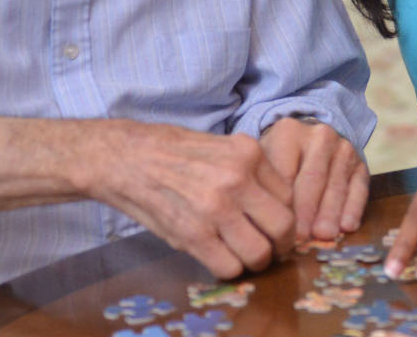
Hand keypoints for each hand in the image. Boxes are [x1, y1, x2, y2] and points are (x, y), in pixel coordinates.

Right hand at [82, 121, 295, 278]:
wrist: (126, 158)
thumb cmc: (172, 152)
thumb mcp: (221, 146)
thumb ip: (252, 171)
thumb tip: (279, 204)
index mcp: (248, 154)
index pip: (289, 196)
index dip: (286, 216)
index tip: (278, 226)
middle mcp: (237, 180)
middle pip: (283, 226)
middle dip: (282, 244)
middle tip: (273, 249)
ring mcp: (215, 209)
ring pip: (259, 252)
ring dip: (257, 261)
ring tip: (247, 258)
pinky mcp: (193, 234)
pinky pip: (228, 266)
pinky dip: (230, 269)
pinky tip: (221, 259)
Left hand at [259, 116, 370, 249]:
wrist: (308, 139)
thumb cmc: (278, 158)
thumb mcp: (264, 162)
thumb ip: (264, 185)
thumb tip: (269, 223)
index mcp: (288, 133)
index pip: (286, 173)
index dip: (283, 204)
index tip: (279, 229)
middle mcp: (319, 136)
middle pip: (313, 179)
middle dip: (308, 212)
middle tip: (302, 238)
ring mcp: (343, 149)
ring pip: (336, 185)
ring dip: (330, 214)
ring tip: (324, 236)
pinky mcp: (360, 163)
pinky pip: (359, 188)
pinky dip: (353, 208)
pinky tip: (347, 227)